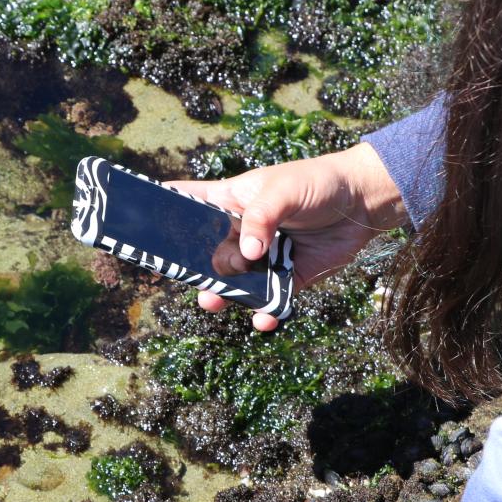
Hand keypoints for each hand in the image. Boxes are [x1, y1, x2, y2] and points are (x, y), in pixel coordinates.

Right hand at [169, 143, 404, 331]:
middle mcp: (241, 231)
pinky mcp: (287, 278)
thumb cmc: (317, 183)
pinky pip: (270, 300)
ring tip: (214, 302)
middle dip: (191, 267)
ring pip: (233, 281)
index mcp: (230, 201)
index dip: (162, 212)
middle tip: (183, 275)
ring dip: (223, 294)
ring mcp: (262, 257)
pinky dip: (266, 313)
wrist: (364, 204)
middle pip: (204, 252)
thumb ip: (261, 218)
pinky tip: (264, 318)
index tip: (138, 227)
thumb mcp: (283, 190)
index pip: (187, 203)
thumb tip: (246, 253)